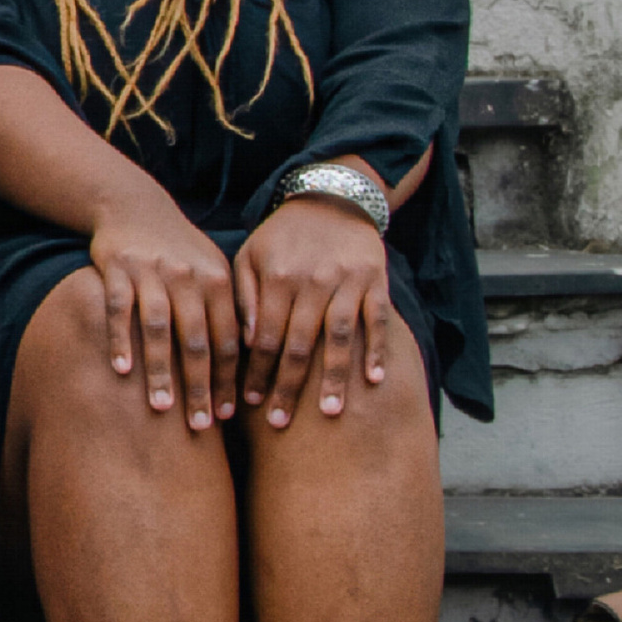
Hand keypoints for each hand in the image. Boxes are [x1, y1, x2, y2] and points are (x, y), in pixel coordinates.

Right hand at [88, 206, 240, 429]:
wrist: (134, 206)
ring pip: (159, 329)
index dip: (228, 379)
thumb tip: (254, 357)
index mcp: (218, 280)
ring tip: (161, 408)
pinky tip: (121, 371)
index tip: (226, 415)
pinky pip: (119, 310)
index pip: (229, 339)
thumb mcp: (214, 269)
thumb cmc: (180, 250)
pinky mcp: (118, 269)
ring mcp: (151, 272)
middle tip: (199, 425)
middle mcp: (188, 276)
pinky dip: (120, 340)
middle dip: (199, 385)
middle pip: (196, 340)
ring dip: (161, 371)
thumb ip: (232, 308)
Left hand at [234, 198, 391, 428]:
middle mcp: (311, 281)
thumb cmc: (282, 237)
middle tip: (282, 422)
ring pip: (339, 337)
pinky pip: (377, 320)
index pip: (263, 336)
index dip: (255, 372)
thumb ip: (244, 297)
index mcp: (275, 277)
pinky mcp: (375, 280)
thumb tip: (244, 343)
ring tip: (331, 412)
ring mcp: (346, 281)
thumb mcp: (250, 256)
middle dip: (289, 386)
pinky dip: (377, 350)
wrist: (331, 200)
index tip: (248, 405)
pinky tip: (375, 380)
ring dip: (335, 376)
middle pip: (299, 344)